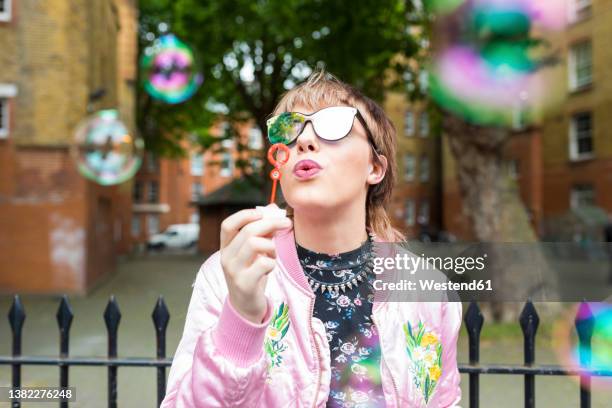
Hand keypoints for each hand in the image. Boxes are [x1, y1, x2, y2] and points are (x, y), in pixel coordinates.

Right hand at [219, 205, 291, 323]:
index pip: (228, 225)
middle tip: (286, 223)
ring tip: (273, 254)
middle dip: (270, 223)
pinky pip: (264, 263)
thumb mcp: (255, 253)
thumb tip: (272, 208)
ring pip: (254, 244)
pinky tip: (270, 268)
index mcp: (226, 248)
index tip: (262, 213)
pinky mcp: (245, 284)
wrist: (246, 307)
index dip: (244, 215)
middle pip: (247, 231)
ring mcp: (234, 271)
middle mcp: (226, 258)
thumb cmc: (252, 275)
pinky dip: (272, 262)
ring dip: (271, 246)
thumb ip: (262, 232)